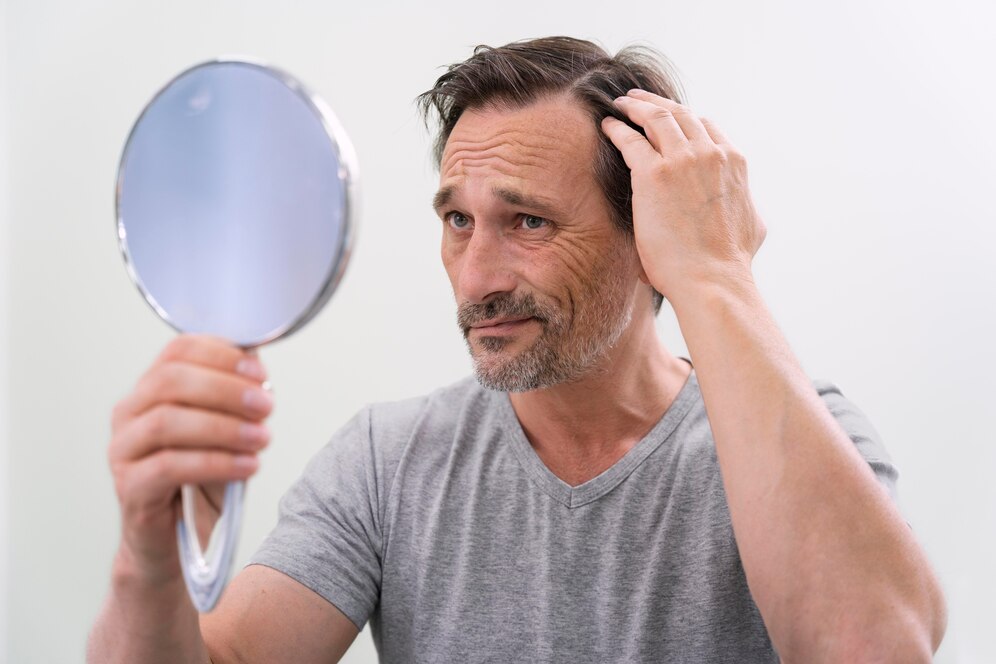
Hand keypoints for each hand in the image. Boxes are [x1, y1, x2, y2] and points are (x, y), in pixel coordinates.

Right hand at [107, 335, 272, 583]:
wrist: (176, 542)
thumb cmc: (202, 480)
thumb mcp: (226, 431)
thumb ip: (236, 397)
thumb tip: (256, 363)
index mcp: (151, 389)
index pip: (178, 351)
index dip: (221, 355)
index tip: (260, 373)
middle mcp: (129, 414)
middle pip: (170, 381)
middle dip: (226, 389)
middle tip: (266, 405)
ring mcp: (123, 451)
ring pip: (167, 421)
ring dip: (224, 426)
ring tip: (262, 438)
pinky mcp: (129, 488)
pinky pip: (169, 467)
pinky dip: (216, 462)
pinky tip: (248, 466)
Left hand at [601, 89, 765, 304]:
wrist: (712, 278)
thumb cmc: (730, 262)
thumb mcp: (753, 224)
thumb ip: (745, 203)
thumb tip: (744, 204)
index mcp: (734, 162)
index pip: (706, 127)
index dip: (684, 119)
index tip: (669, 118)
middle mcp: (710, 153)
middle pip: (680, 114)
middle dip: (657, 103)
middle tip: (638, 99)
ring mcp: (682, 160)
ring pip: (656, 118)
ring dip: (636, 106)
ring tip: (620, 104)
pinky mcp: (653, 174)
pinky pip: (630, 139)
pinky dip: (618, 128)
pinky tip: (608, 125)